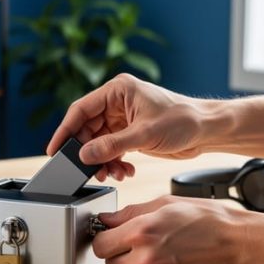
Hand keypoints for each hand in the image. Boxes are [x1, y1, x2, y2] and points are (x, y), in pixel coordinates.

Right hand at [47, 74, 215, 181]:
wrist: (208, 130)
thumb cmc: (184, 120)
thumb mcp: (145, 134)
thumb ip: (112, 145)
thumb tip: (85, 155)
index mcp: (117, 90)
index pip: (80, 110)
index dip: (65, 130)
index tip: (55, 149)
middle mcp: (117, 102)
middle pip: (87, 129)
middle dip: (88, 152)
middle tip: (88, 170)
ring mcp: (123, 119)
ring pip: (98, 143)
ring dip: (102, 161)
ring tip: (111, 173)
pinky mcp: (130, 134)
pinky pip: (111, 150)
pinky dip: (114, 163)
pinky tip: (124, 171)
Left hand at [92, 195, 263, 263]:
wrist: (239, 245)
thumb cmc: (208, 220)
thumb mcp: (166, 204)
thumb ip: (130, 213)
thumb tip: (106, 220)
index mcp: (141, 232)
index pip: (99, 245)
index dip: (104, 240)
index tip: (111, 237)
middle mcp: (146, 258)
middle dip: (119, 253)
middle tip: (138, 243)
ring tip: (162, 252)